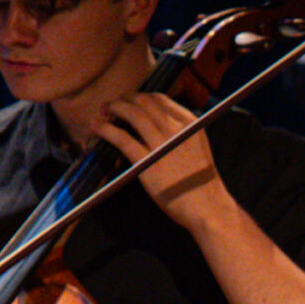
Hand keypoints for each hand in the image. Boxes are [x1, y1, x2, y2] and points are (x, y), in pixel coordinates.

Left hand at [98, 88, 224, 226]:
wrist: (207, 206)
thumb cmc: (201, 181)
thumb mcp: (196, 145)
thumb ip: (180, 131)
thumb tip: (155, 124)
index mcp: (189, 122)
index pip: (159, 99)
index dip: (139, 97)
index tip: (128, 101)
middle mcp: (176, 128)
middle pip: (143, 102)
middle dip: (124, 100)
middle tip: (111, 105)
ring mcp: (161, 144)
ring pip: (132, 115)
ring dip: (113, 109)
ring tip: (103, 112)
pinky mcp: (147, 162)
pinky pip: (122, 139)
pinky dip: (106, 130)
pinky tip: (97, 127)